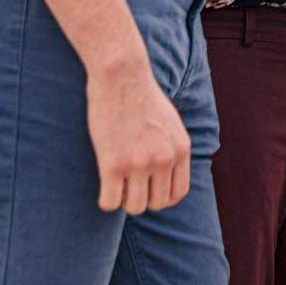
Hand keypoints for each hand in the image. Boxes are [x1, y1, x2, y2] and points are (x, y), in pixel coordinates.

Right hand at [86, 57, 191, 214]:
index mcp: (181, 150)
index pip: (178, 194)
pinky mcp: (112, 165)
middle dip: (142, 198)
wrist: (122, 77)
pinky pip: (109, 203)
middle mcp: (164, 159)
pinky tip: (104, 184)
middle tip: (129, 183)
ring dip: (123, 200)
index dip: (162, 197)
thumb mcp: (170, 123)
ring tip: (116, 183)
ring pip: (133, 208)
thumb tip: (166, 175)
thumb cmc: (143, 98)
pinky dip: (105, 200)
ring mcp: (139, 163)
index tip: (148, 189)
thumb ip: (172, 149)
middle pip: (156, 204)